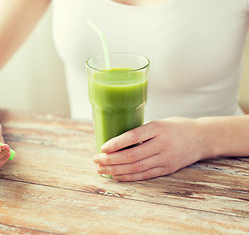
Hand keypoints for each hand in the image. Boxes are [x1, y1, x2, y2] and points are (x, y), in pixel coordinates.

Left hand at [93, 117, 208, 180]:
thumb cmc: (176, 127)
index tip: (102, 147)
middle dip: (111, 159)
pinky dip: (129, 176)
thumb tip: (115, 141)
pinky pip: (145, 175)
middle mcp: (162, 144)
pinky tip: (116, 176)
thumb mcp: (159, 122)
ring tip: (101, 170)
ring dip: (116, 170)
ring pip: (136, 167)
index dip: (116, 143)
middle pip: (132, 155)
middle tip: (96, 160)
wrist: (202, 138)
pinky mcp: (168, 169)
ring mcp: (166, 158)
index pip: (133, 136)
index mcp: (158, 128)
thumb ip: (141, 131)